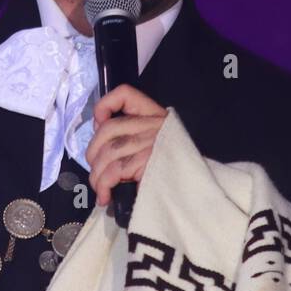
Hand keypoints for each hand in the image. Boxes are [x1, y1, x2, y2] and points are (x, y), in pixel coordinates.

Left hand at [84, 84, 168, 207]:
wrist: (197, 191)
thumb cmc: (176, 171)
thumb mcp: (158, 145)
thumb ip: (134, 138)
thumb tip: (100, 150)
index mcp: (156, 116)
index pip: (126, 94)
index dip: (105, 105)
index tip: (98, 124)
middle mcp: (153, 125)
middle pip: (108, 129)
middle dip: (93, 152)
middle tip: (96, 172)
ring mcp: (151, 142)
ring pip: (108, 152)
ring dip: (97, 175)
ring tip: (100, 190)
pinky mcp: (148, 162)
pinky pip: (114, 171)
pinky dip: (103, 185)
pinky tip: (105, 196)